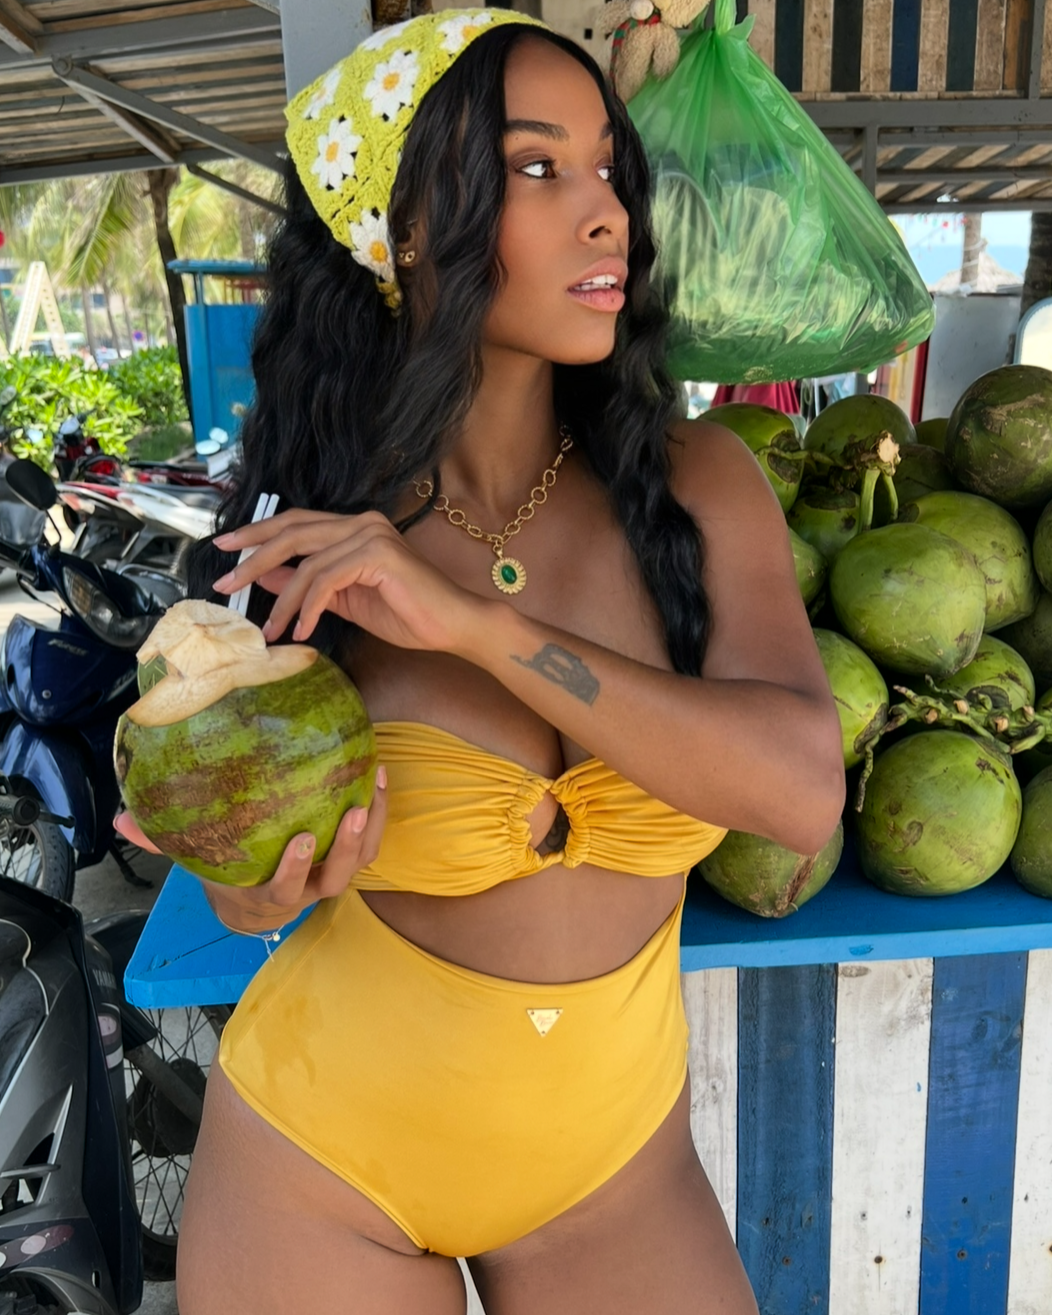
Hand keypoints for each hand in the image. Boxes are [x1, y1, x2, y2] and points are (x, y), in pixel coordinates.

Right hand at [113, 766, 387, 931]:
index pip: (284, 893)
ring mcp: (330, 876)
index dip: (294, 872)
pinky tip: (376, 775)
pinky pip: (371, 842)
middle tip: (351, 812)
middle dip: (345, 848)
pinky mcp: (350, 858)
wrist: (254, 902)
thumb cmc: (225, 872)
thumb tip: (122, 819)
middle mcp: (306, 891)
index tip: (301, 841)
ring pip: (360, 861)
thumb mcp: (196, 861)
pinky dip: (378, 812)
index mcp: (269, 896)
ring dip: (370, 827)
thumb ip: (162, 841)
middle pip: (335, 879)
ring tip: (371, 786)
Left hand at [211, 508, 487, 653]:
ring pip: (307, 563)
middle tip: (225, 584)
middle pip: (292, 532)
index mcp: (354, 526)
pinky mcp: (378, 556)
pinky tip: (304, 630)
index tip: (225, 550)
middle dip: (253, 558)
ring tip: (271, 630)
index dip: (257, 534)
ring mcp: (371, 535)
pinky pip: (328, 580)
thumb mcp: (344, 600)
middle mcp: (361, 522)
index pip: (295, 523)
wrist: (453, 624)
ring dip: (283, 600)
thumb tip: (264, 578)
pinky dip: (310, 607)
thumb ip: (308, 585)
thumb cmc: (408, 613)